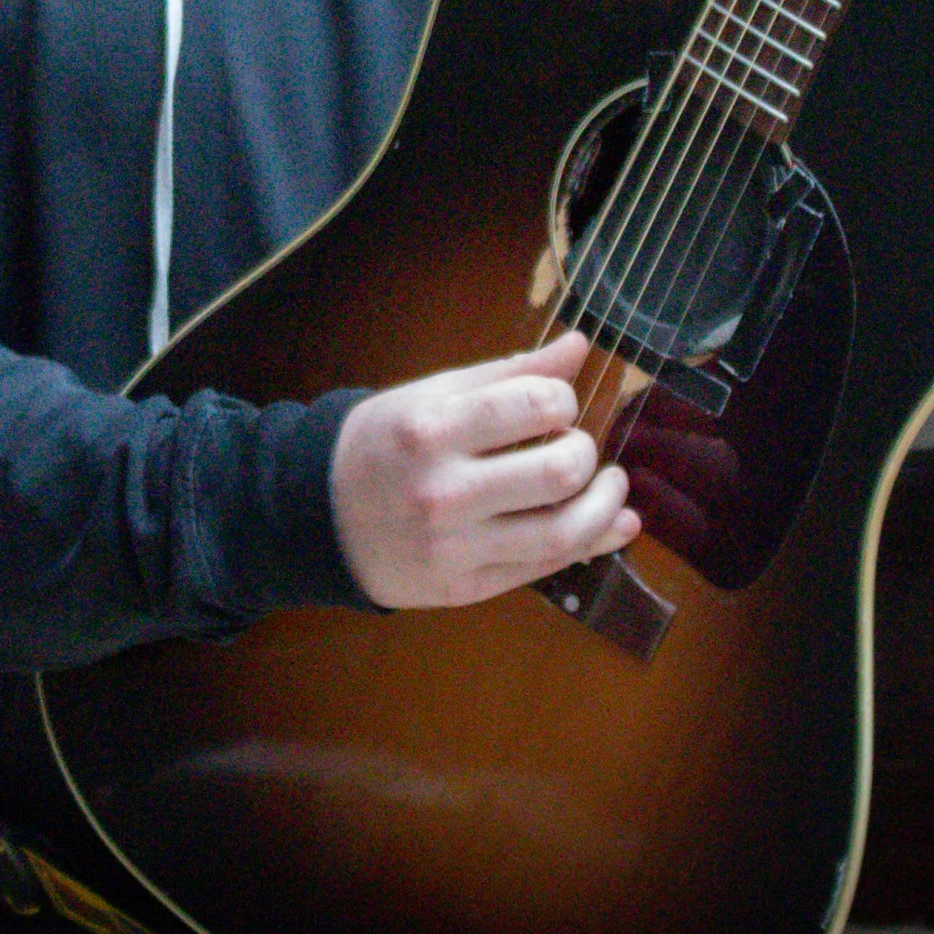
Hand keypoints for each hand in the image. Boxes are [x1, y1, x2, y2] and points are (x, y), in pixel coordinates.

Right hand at [331, 332, 639, 608]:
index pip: (535, 405)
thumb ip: (508, 374)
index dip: (563, 399)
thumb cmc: (383, 445)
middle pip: (559, 471)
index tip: (555, 405)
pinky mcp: (465, 588)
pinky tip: (613, 524)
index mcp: (431, 429)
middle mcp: (442, 492)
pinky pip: (546, 567)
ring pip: (564, 532)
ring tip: (611, 486)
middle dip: (586, 452)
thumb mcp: (431, 395)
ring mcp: (454, 547)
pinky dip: (594, 542)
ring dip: (606, 505)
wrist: (320, 516)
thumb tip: (580, 346)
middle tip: (576, 446)